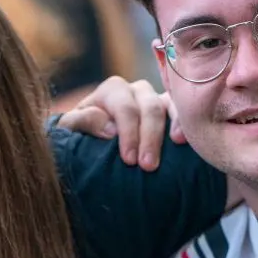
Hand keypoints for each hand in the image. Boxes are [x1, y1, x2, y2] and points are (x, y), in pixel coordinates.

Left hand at [56, 76, 183, 170]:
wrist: (92, 147)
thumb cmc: (79, 137)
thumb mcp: (69, 130)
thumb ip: (81, 122)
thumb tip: (110, 127)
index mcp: (113, 91)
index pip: (124, 107)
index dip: (128, 132)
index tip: (129, 160)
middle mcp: (137, 91)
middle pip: (149, 107)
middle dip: (149, 136)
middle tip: (148, 166)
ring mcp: (157, 100)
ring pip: (170, 105)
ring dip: (174, 125)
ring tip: (177, 146)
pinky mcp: (173, 114)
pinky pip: (185, 112)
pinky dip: (187, 123)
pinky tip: (188, 139)